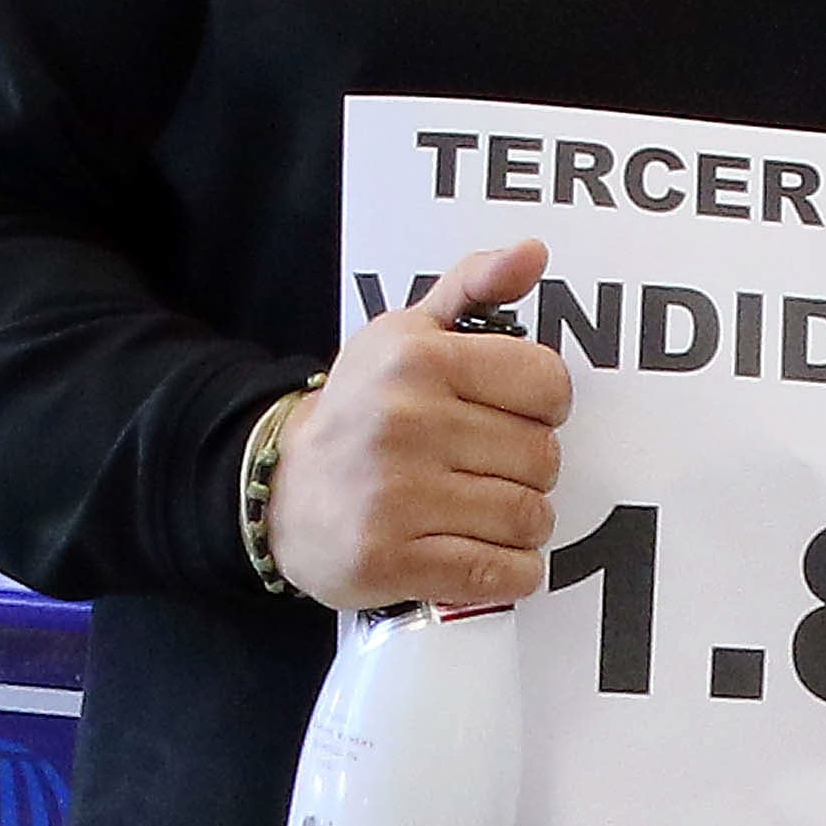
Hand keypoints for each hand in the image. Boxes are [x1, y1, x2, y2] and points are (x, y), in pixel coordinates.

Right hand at [262, 236, 568, 609]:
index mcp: (418, 359)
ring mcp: (396, 496)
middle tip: (491, 469)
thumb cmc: (361, 410)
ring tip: (485, 512)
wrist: (279, 489)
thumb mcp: (406, 333)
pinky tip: (489, 555)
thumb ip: (474, 286)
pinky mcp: (390, 560)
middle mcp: (405, 423)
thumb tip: (533, 252)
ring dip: (522, 524)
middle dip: (529, 469)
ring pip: (528, 517)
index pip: (547, 383)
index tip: (515, 416)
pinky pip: (500, 573)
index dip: (544, 406)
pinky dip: (513, 572)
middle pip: (542, 457)